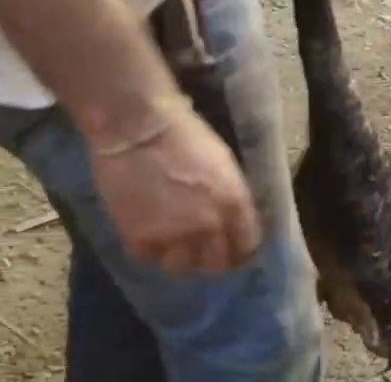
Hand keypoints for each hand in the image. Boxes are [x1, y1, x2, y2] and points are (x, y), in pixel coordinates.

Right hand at [89, 103, 261, 274]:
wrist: (137, 129)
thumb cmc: (185, 134)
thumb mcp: (224, 165)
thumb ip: (231, 197)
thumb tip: (232, 220)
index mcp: (235, 204)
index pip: (247, 246)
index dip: (241, 251)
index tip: (234, 250)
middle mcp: (210, 227)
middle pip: (217, 263)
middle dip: (214, 260)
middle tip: (205, 252)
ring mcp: (175, 236)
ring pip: (183, 266)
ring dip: (182, 259)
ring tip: (176, 247)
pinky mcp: (140, 239)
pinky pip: (151, 258)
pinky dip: (151, 250)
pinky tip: (151, 236)